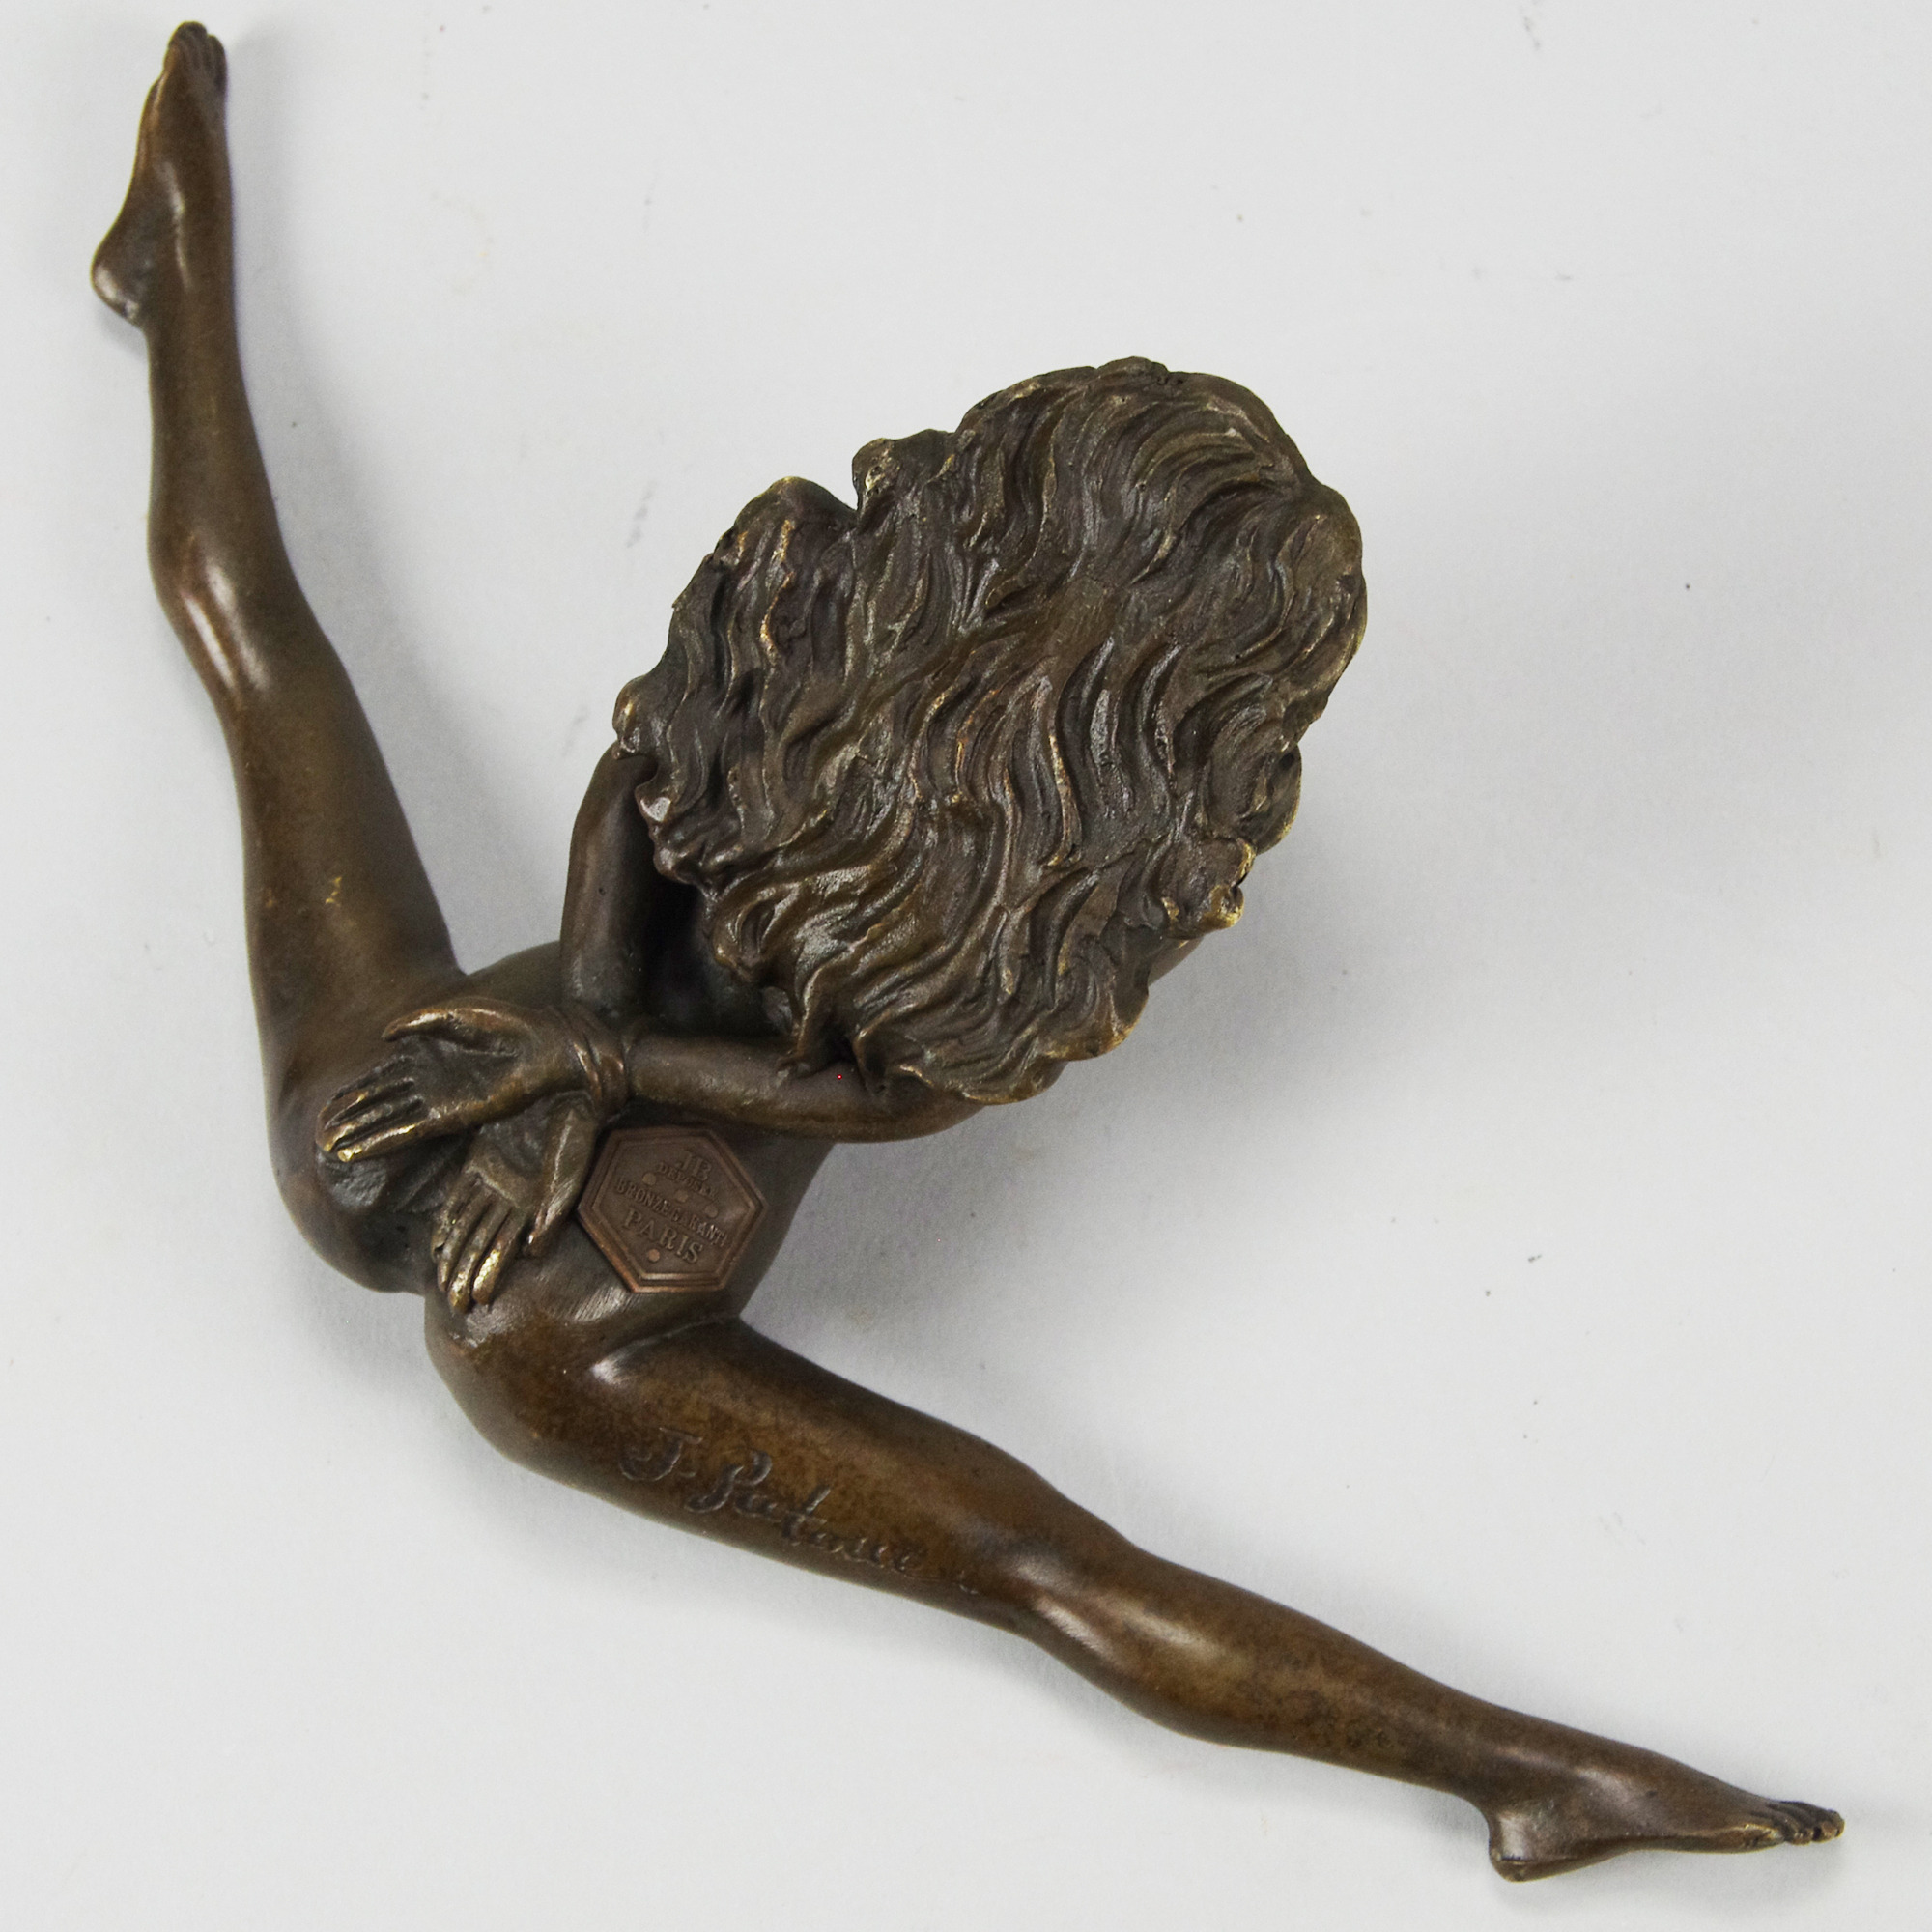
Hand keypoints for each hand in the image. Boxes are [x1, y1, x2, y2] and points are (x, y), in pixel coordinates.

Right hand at [316, 995, 586, 1163]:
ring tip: (329, 1147)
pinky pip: (408, 1131)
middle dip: (350, 1119)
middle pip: (380, 1104)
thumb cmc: (510, 1025)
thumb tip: (384, 1036)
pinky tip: (358, 1149)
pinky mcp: (453, 1117)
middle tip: (319, 1134)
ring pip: (388, 1121)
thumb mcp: (458, 1013)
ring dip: (359, 1135)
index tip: (328, 1107)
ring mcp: (439, 1102)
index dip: (355, 1093)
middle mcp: (429, 1085)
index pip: (382, 1080)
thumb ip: (420, 1021)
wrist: (546, 1045)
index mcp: (429, 1059)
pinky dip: (382, 1140)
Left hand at [432, 1093, 602, 1312]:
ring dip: (455, 1257)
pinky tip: (436, 1246)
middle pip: (482, 1243)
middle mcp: (509, 1198)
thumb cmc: (573, 1130)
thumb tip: (532, 1253)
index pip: (504, 1248)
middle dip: (467, 1273)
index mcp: (530, 1204)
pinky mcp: (479, 1161)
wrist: (564, 1090)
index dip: (490, 1273)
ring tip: (443, 1284)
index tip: (477, 1300)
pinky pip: (458, 1198)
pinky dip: (446, 1223)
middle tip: (455, 1303)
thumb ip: (551, 1213)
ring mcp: (492, 1181)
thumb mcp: (567, 1172)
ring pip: (468, 1226)